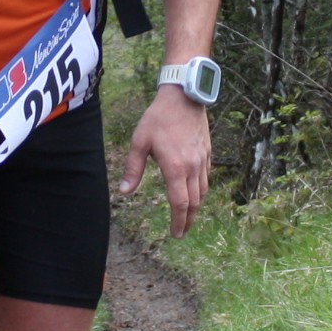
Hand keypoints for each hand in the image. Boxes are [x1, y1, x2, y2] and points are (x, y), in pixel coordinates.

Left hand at [120, 85, 212, 235]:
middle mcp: (193, 167)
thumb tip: (124, 192)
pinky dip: (202, 190)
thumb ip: (133, 169)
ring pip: (203, 191)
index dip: (177, 221)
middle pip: (194, 202)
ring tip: (189, 217)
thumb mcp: (140, 142)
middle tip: (181, 232)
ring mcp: (203, 160)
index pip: (179, 203)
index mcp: (176, 168)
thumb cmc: (158, 118)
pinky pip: (207, 177)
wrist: (183, 96)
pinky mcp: (208, 152)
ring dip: (196, 208)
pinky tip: (196, 192)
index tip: (174, 234)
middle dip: (188, 220)